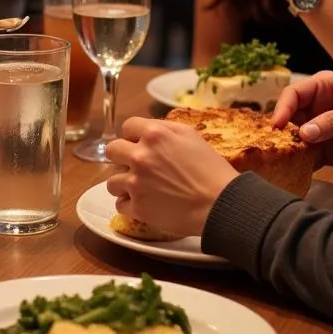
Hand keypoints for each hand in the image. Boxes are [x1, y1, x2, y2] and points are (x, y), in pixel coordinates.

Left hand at [106, 119, 238, 237]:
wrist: (221, 205)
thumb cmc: (212, 170)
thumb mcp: (191, 135)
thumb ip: (164, 130)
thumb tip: (148, 131)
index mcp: (154, 134)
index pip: (127, 126)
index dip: (133, 136)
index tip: (139, 144)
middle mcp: (140, 156)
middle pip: (112, 151)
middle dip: (122, 158)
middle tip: (137, 167)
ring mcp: (136, 183)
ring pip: (111, 181)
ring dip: (124, 184)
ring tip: (140, 188)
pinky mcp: (138, 207)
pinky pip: (120, 204)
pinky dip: (129, 205)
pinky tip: (143, 203)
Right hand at [272, 71, 332, 171]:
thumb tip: (304, 133)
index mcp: (321, 87)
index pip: (293, 94)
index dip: (282, 107)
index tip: (277, 124)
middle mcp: (313, 107)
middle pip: (287, 117)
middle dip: (279, 130)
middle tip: (274, 144)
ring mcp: (315, 130)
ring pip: (291, 137)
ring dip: (285, 147)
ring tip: (279, 158)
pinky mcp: (321, 151)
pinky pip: (303, 156)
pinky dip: (296, 162)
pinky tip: (291, 169)